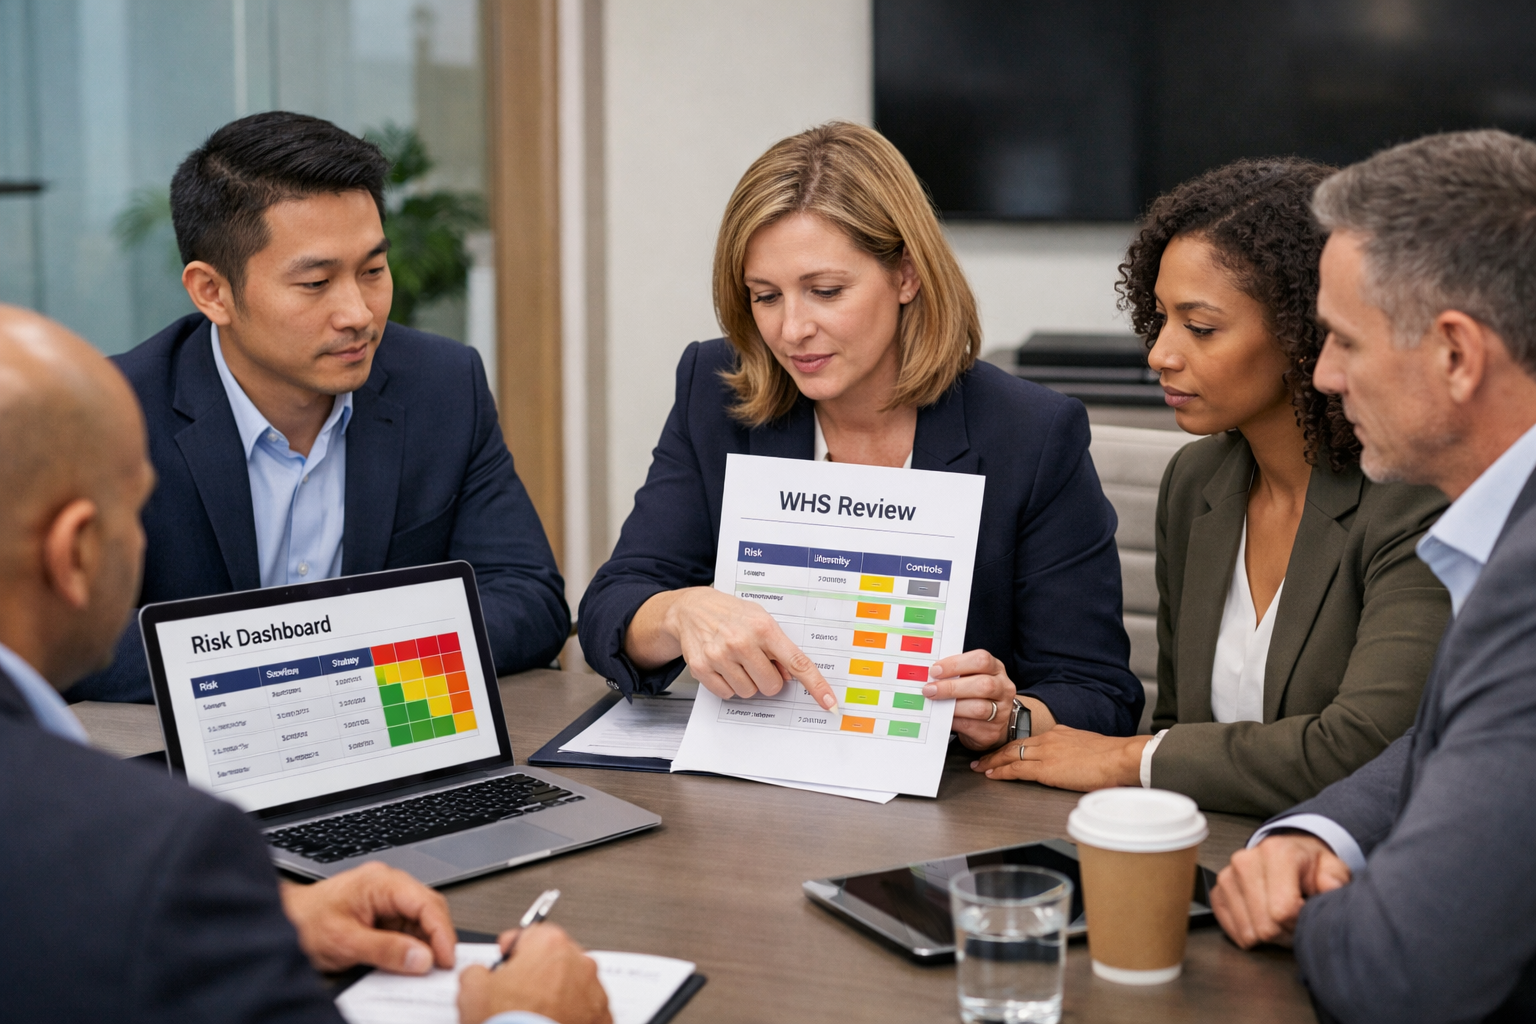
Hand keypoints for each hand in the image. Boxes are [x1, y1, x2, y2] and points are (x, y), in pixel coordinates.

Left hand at [279, 861, 455, 973]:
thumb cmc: (304, 922)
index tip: (447, 958)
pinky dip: (411, 944)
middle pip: (428, 908)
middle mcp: (386, 884)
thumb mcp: (346, 942)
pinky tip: (408, 959)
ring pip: (420, 918)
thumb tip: (421, 957)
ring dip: (424, 942)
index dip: (442, 932)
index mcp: (380, 882)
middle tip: (440, 966)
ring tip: (423, 966)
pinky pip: (406, 925)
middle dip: (437, 937)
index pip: (426, 903)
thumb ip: (387, 950)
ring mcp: (384, 896)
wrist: (279, 920)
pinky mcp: (380, 910)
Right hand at [459, 923, 611, 1023]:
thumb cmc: (508, 1023)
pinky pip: (587, 1011)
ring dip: (558, 994)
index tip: (508, 958)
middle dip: (538, 972)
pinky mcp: (603, 1019)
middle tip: (518, 993)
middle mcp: (579, 963)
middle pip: (556, 958)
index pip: (531, 934)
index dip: (515, 949)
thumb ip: (477, 971)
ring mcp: (594, 992)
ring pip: (574, 984)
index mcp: (549, 945)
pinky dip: (573, 1017)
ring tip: (536, 1015)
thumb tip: (479, 974)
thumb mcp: (472, 991)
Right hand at [627, 586, 837, 710]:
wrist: (692, 608)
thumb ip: (779, 646)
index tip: (829, 703)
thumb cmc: (731, 614)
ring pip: (749, 692)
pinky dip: (728, 684)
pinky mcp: (702, 668)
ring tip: (737, 661)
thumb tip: (791, 675)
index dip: (816, 685)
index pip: (796, 663)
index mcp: (763, 628)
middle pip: (771, 686)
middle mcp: (741, 642)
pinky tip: (724, 665)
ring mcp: (720, 656)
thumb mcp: (761, 619)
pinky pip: (727, 693)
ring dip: (747, 682)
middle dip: (768, 679)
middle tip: (757, 662)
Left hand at [923, 650, 1050, 749]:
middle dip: (951, 687)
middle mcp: (1003, 689)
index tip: (935, 670)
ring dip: (952, 706)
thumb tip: (929, 674)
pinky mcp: (992, 732)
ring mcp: (1001, 712)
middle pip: (983, 685)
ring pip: (978, 708)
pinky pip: (970, 726)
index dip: (956, 664)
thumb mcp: (972, 677)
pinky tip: (942, 717)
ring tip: (934, 704)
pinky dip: (953, 721)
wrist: (995, 722)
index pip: (982, 660)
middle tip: (930, 689)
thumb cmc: (977, 694)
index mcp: (996, 669)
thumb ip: (956, 673)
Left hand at [970, 724, 1145, 788]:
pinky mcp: (1045, 769)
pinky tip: (992, 775)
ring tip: (980, 767)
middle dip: (995, 752)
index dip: (1011, 746)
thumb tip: (1071, 759)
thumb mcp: (1087, 747)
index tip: (1001, 751)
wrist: (1119, 758)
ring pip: (1010, 755)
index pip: (1028, 740)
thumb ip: (1073, 750)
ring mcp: (1045, 753)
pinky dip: (1001, 772)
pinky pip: (1016, 769)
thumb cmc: (1111, 757)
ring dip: (992, 762)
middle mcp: (1048, 739)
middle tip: (981, 758)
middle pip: (1013, 745)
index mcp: (1059, 733)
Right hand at [1211, 833, 1351, 948]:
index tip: (1307, 917)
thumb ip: (1334, 877)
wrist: (1286, 854)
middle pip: (1264, 926)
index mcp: (1275, 852)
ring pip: (1248, 932)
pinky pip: (1232, 930)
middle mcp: (1245, 861)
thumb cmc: (1307, 864)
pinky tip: (1263, 920)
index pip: (1283, 910)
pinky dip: (1250, 934)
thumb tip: (1330, 887)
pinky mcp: (1218, 892)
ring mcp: (1228, 877)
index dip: (1299, 923)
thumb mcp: (1331, 866)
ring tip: (1281, 920)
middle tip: (1296, 922)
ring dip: (1268, 936)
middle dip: (1285, 933)